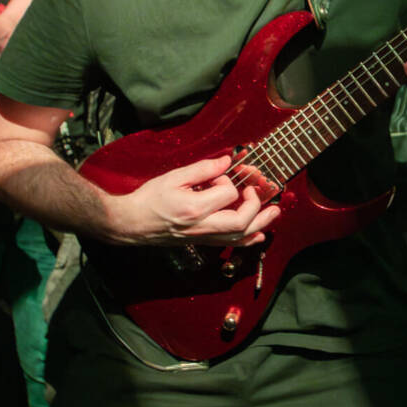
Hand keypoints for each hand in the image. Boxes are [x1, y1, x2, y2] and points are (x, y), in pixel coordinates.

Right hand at [117, 155, 280, 246]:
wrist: (132, 223)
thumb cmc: (150, 198)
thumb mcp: (174, 177)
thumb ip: (202, 169)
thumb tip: (226, 161)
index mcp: (194, 208)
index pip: (227, 194)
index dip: (230, 181)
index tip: (221, 174)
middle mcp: (201, 226)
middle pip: (240, 222)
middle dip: (256, 205)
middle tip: (255, 190)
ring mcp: (203, 237)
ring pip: (239, 237)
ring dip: (260, 223)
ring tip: (274, 211)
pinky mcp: (203, 242)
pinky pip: (231, 244)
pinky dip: (248, 239)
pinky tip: (259, 234)